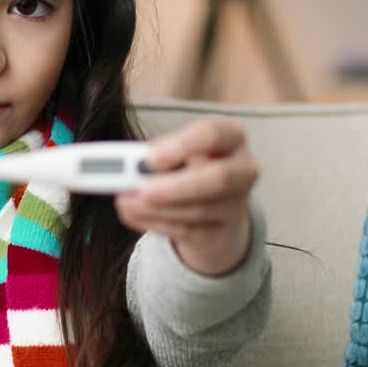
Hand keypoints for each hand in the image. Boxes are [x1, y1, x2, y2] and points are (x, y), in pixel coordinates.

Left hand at [114, 117, 259, 275]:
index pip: (214, 133)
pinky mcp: (222, 232)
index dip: (183, 145)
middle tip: (141, 189)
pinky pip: (188, 231)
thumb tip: (130, 165)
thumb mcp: (176, 152)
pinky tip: (132, 214)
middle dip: (175, 186)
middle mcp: (242, 169)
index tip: (151, 157)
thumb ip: (157, 154)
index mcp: (231, 136)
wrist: (212, 209)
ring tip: (125, 202)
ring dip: (155, 208)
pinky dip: (154, 223)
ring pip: (198, 209)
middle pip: (218, 178)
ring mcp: (237, 204)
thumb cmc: (189, 168)